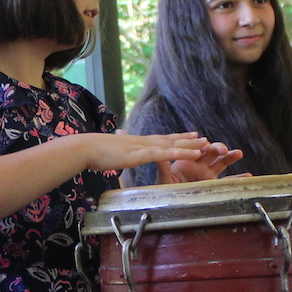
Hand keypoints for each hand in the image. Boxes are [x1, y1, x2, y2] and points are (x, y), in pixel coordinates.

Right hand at [70, 132, 211, 173]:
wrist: (86, 148)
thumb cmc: (95, 152)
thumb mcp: (112, 153)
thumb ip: (119, 152)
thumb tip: (117, 153)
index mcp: (137, 142)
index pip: (161, 139)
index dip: (176, 138)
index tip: (188, 136)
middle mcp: (143, 142)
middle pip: (170, 140)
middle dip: (188, 140)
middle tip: (204, 138)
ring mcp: (143, 147)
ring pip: (172, 146)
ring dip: (189, 145)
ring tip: (205, 144)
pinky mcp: (141, 154)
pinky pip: (165, 154)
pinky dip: (180, 153)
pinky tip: (192, 153)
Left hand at [155, 141, 243, 183]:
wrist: (168, 204)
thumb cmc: (164, 191)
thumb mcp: (163, 179)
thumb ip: (164, 168)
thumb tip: (159, 156)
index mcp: (187, 160)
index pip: (197, 148)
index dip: (204, 146)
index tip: (207, 146)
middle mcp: (198, 165)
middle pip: (212, 152)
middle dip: (218, 148)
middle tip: (223, 150)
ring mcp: (207, 174)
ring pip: (221, 162)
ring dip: (230, 156)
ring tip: (238, 153)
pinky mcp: (212, 185)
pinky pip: (227, 181)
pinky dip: (238, 177)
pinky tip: (248, 176)